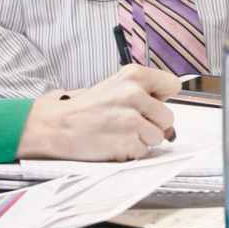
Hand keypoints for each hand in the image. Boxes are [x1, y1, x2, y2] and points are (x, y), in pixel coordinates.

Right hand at [17, 65, 180, 160]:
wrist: (56, 126)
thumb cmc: (83, 109)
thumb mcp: (115, 87)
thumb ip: (143, 93)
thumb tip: (166, 112)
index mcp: (133, 75)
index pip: (172, 85)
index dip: (163, 98)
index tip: (153, 104)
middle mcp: (135, 93)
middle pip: (168, 117)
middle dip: (153, 124)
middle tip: (129, 123)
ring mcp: (132, 119)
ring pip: (158, 137)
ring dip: (142, 140)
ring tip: (120, 133)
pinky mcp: (128, 141)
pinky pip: (144, 151)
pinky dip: (131, 152)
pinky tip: (114, 142)